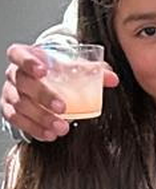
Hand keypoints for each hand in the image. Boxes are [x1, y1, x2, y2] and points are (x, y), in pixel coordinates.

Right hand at [4, 43, 118, 140]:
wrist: (43, 81)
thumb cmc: (55, 70)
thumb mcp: (71, 65)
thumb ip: (92, 70)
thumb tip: (113, 79)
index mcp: (25, 56)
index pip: (19, 55)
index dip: (28, 62)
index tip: (43, 71)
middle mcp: (14, 74)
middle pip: (23, 83)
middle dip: (43, 96)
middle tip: (63, 108)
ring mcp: (10, 92)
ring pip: (20, 105)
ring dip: (41, 118)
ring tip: (62, 127)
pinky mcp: (9, 109)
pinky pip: (17, 120)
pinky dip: (34, 128)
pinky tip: (49, 134)